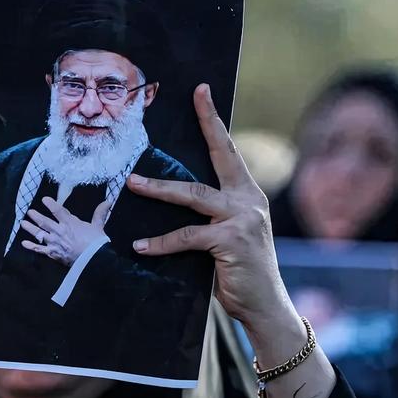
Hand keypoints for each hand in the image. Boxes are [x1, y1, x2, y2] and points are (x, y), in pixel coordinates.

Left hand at [20, 197, 110, 265]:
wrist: (93, 259)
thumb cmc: (96, 242)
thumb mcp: (98, 225)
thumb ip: (99, 213)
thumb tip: (108, 201)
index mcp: (69, 223)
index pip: (57, 210)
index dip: (50, 204)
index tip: (44, 199)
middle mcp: (59, 231)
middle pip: (44, 221)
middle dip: (36, 216)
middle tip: (29, 212)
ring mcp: (54, 242)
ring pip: (39, 233)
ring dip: (30, 228)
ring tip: (23, 223)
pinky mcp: (53, 253)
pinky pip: (39, 249)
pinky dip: (31, 246)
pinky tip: (24, 243)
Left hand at [127, 84, 336, 397]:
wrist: (266, 306)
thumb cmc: (242, 271)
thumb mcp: (230, 236)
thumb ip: (211, 216)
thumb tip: (174, 198)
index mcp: (247, 195)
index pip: (228, 151)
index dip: (213, 120)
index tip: (202, 91)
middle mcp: (249, 201)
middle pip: (219, 157)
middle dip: (205, 123)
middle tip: (191, 97)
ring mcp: (242, 220)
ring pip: (193, 196)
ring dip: (159, 190)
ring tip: (132, 184)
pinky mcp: (231, 242)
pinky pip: (188, 237)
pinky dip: (162, 242)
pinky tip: (141, 247)